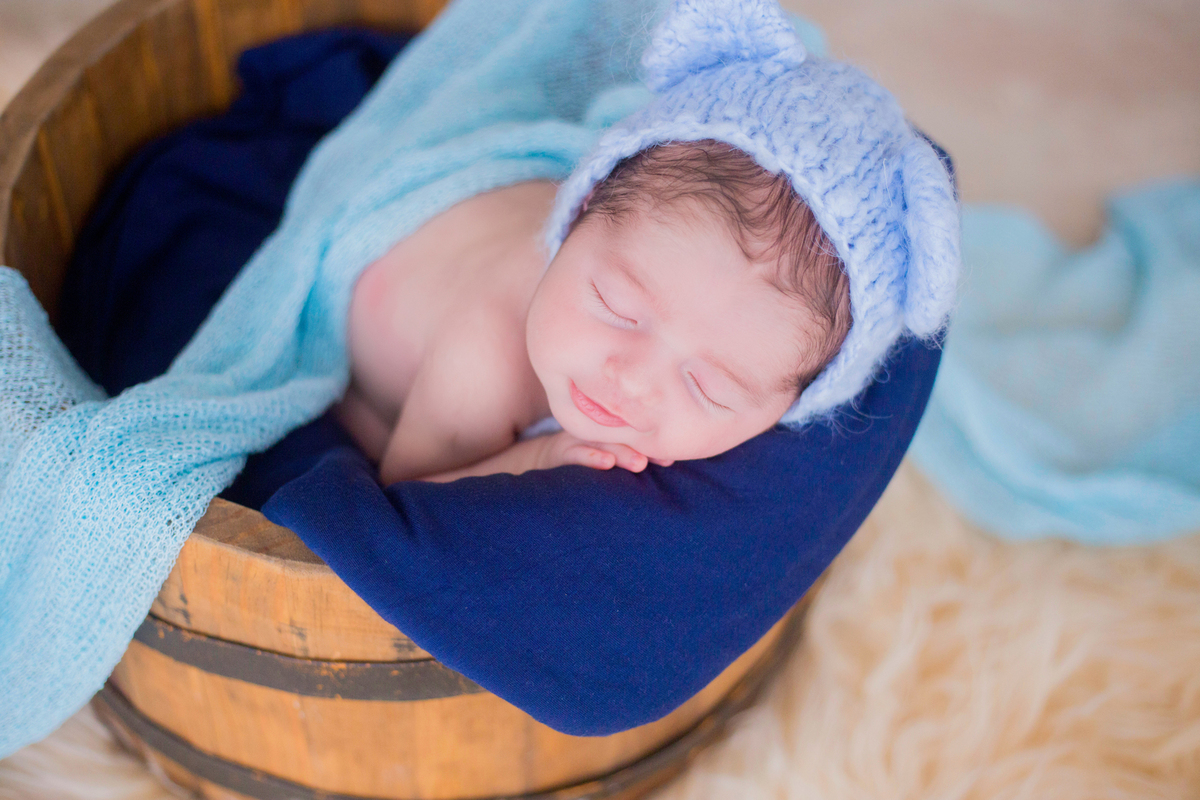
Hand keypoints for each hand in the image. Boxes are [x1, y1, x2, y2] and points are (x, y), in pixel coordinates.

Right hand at [536, 431, 673, 472]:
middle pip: (623, 436)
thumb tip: (670, 461)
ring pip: (603, 443)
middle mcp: (597, 431)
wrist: (547, 457)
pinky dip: (591, 457)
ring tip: (640, 464)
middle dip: (644, 448)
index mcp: (611, 432)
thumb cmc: (585, 455)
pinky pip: (576, 452)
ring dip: (622, 453)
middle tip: (663, 460)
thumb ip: (633, 453)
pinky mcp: (561, 449)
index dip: (654, 446)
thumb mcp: (608, 452)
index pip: (636, 435)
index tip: (671, 460)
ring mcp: (579, 438)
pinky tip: (606, 463)